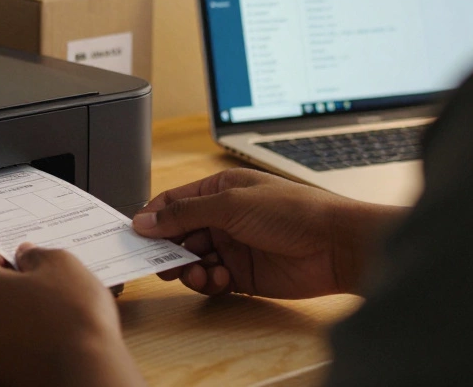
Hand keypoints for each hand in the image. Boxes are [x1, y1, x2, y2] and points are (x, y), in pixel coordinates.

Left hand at [0, 244, 145, 386]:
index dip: (2, 256)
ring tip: (48, 315)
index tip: (21, 261)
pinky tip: (47, 337)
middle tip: (40, 286)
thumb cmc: (72, 318)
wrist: (87, 370)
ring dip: (13, 315)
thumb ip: (36, 255)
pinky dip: (19, 340)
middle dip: (7, 287)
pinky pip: (4, 347)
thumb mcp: (61, 264)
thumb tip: (27, 256)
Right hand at [132, 168, 402, 298]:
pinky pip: (211, 280)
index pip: (174, 202)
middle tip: (161, 261)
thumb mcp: (230, 204)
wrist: (336, 246)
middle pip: (178, 234)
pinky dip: (207, 282)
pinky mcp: (243, 275)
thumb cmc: (293, 211)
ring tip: (196, 272)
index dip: (153, 217)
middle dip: (167, 248)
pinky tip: (217, 279)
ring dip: (188, 268)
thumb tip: (146, 219)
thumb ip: (184, 214)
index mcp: (219, 190)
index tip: (135, 234)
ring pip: (192, 260)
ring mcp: (233, 246)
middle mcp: (223, 217)